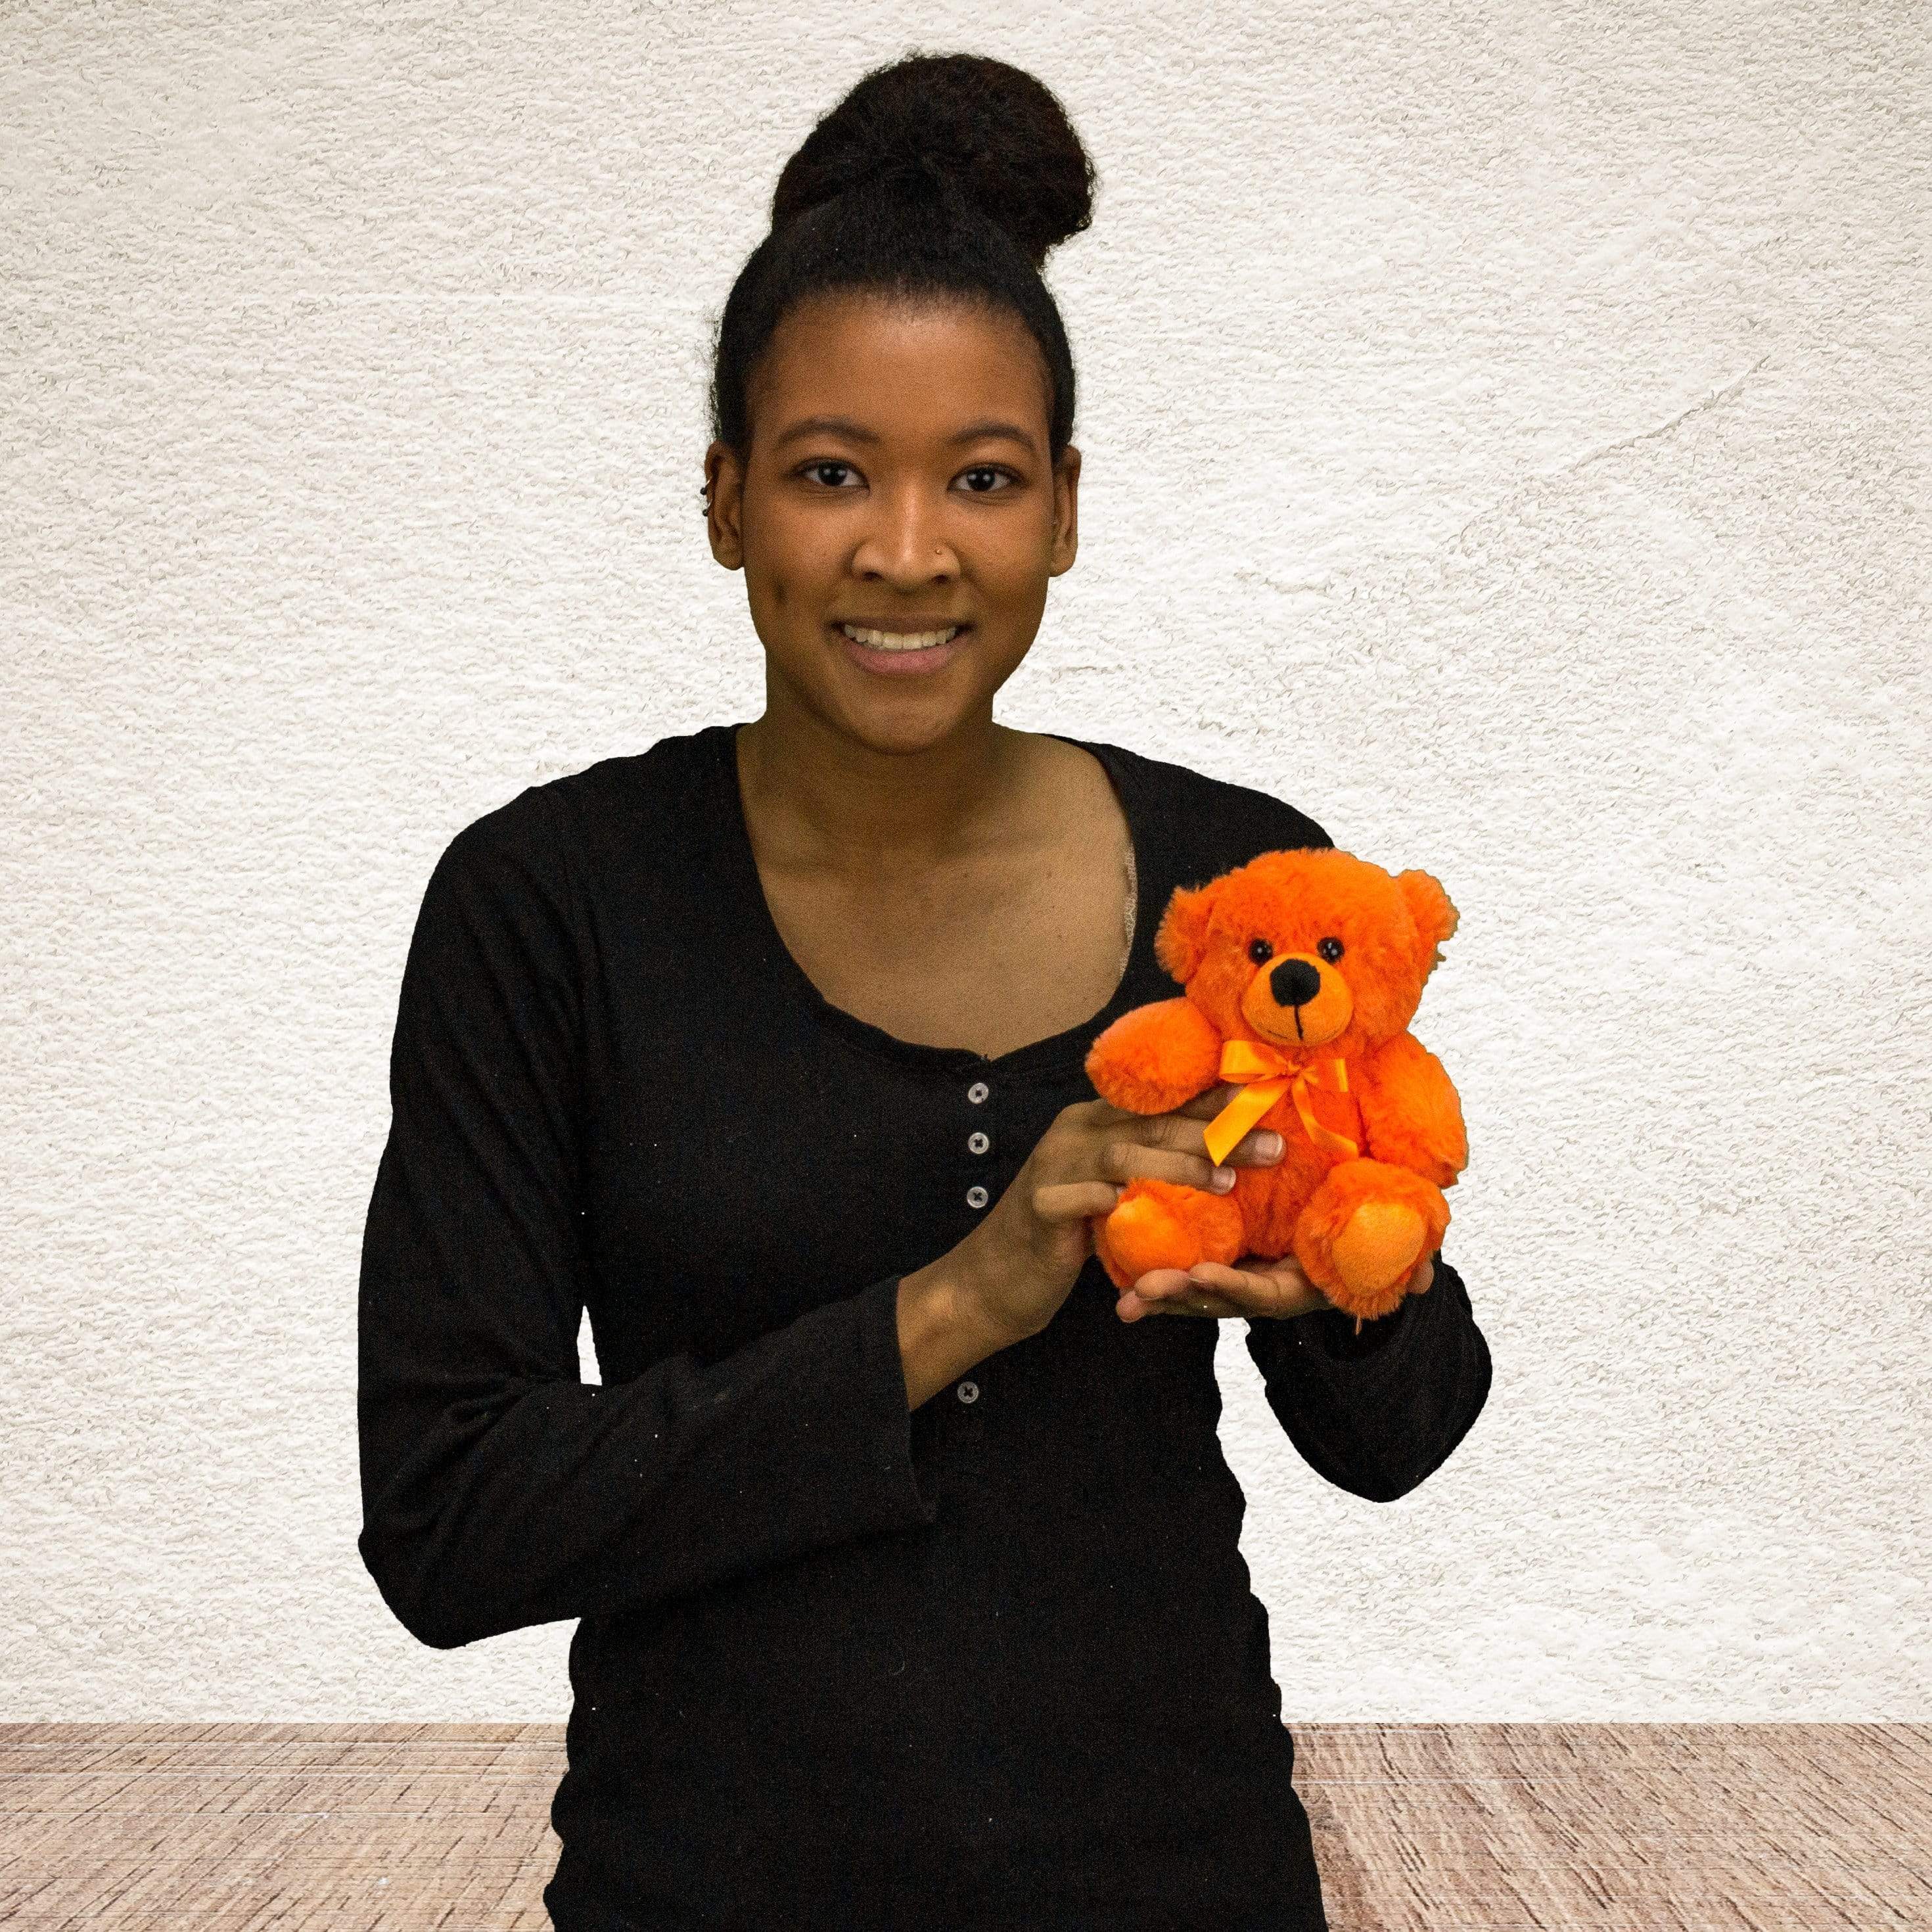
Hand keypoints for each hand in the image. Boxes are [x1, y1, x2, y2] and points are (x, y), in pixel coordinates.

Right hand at [951, 1082, 1288, 1346]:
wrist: (992, 1282)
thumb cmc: (1063, 1237)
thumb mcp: (1110, 1194)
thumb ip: (1149, 1172)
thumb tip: (1222, 1159)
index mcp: (1093, 1122)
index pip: (1162, 1104)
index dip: (1214, 1102)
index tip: (1267, 1103)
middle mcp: (1072, 1133)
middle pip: (1152, 1124)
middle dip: (1216, 1133)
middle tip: (1273, 1147)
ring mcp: (1052, 1167)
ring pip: (1121, 1153)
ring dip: (1178, 1164)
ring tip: (1228, 1179)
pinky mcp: (1037, 1208)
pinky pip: (1078, 1197)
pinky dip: (1108, 1199)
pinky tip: (1138, 1206)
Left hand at [1117, 1244, 1435, 1324]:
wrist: (1351, 1214)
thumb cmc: (1370, 1222)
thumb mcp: (1389, 1236)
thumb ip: (1407, 1255)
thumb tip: (1425, 1281)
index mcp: (1302, 1285)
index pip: (1266, 1294)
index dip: (1235, 1287)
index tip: (1203, 1276)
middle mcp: (1269, 1289)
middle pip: (1219, 1300)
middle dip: (1181, 1298)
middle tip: (1143, 1291)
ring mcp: (1243, 1278)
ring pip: (1196, 1292)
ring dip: (1160, 1293)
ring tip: (1124, 1299)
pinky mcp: (1223, 1258)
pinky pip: (1187, 1269)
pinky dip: (1158, 1273)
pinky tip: (1120, 1277)